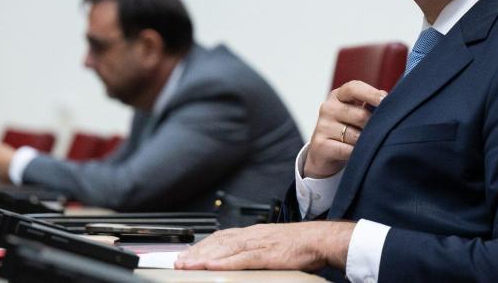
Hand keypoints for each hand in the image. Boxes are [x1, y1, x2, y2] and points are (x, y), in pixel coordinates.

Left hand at [174, 221, 354, 270]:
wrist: (319, 239)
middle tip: (178, 262)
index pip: (221, 237)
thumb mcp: (273, 243)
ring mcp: (258, 243)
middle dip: (196, 252)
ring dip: (203, 257)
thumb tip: (241, 258)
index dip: (202, 245)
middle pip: (217, 242)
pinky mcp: (266, 254)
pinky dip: (224, 262)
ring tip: (187, 265)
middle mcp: (252, 235)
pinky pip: (241, 258)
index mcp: (253, 232)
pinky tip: (211, 265)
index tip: (187, 254)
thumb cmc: (301, 243)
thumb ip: (256, 249)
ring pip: (225, 249)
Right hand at [304, 80, 386, 177]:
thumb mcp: (356, 113)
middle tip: (379, 133)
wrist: (323, 153)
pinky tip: (357, 154)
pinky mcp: (321, 145)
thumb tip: (387, 98)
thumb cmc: (347, 130)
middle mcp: (328, 108)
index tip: (386, 100)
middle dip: (374, 126)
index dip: (371, 93)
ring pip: (356, 136)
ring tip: (366, 145)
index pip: (353, 88)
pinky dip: (357, 154)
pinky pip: (348, 150)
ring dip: (366, 143)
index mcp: (338, 96)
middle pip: (360, 115)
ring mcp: (323, 126)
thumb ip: (370, 104)